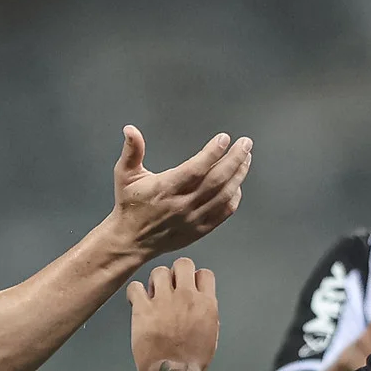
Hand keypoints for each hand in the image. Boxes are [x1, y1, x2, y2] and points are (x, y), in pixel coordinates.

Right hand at [110, 126, 251, 259]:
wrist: (131, 241)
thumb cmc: (130, 205)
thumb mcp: (124, 175)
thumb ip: (131, 151)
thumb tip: (130, 129)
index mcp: (165, 189)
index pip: (195, 169)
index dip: (212, 153)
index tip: (224, 139)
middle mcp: (182, 204)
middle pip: (216, 180)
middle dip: (234, 160)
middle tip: (245, 144)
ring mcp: (193, 219)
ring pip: (223, 195)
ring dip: (238, 175)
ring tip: (246, 158)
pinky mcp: (200, 229)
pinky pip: (224, 213)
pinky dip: (234, 197)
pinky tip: (237, 184)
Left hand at [128, 257, 219, 370]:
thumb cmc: (192, 362)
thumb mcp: (210, 334)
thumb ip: (205, 313)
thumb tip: (199, 303)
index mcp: (206, 304)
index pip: (203, 273)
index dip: (195, 279)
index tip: (188, 287)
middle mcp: (186, 297)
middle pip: (182, 264)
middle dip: (176, 273)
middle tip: (170, 286)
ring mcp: (164, 301)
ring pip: (159, 271)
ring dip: (156, 282)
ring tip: (154, 295)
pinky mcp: (143, 309)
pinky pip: (135, 287)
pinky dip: (135, 292)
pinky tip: (137, 302)